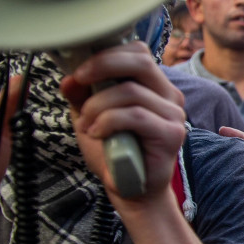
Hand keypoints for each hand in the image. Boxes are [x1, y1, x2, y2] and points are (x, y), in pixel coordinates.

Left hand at [60, 41, 185, 204]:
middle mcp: (168, 95)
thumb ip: (81, 96)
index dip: (108, 53)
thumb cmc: (114, 153)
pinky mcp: (171, 133)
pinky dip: (108, 121)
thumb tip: (70, 78)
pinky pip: (135, 116)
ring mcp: (173, 114)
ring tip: (86, 125)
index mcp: (153, 86)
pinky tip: (98, 134)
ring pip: (130, 91)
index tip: (81, 70)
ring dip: (97, 106)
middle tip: (79, 81)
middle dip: (102, 66)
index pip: (138, 52)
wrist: (131, 191)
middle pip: (140, 61)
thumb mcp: (90, 118)